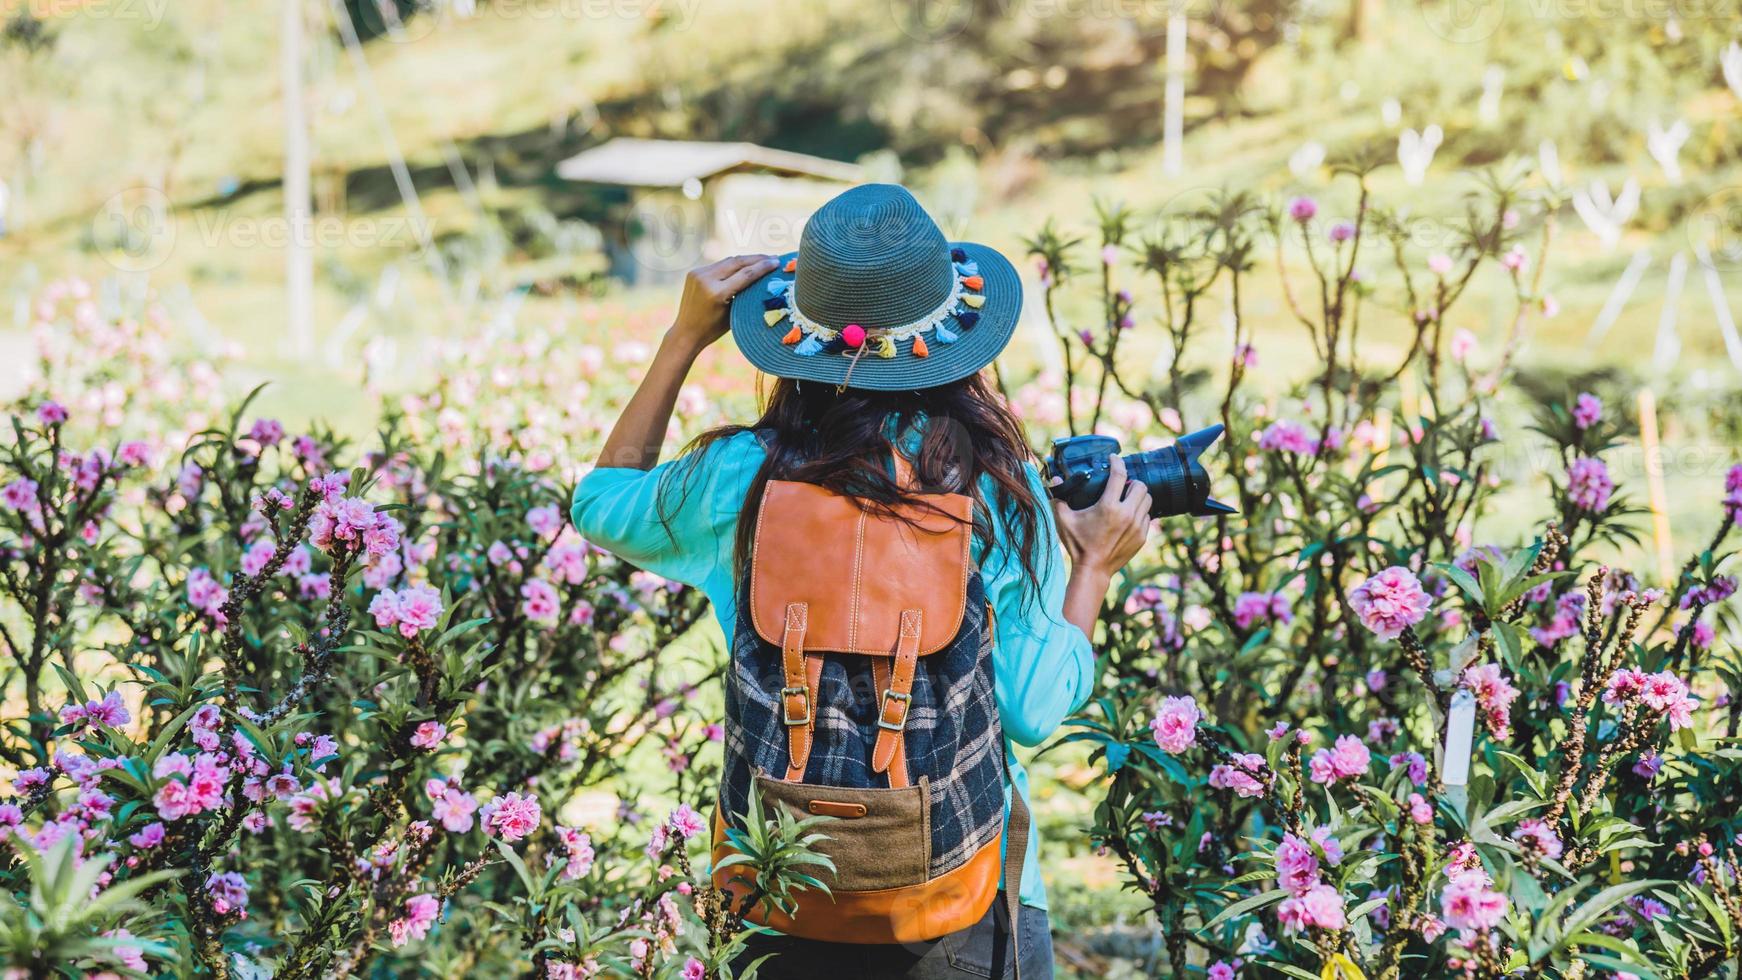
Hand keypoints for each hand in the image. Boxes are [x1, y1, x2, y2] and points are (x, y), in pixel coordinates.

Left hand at [668, 254, 778, 352]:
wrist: (686, 332)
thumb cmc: (713, 329)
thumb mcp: (733, 313)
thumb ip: (744, 294)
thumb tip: (762, 279)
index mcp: (717, 293)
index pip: (745, 274)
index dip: (763, 267)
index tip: (777, 262)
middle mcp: (706, 279)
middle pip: (737, 262)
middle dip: (757, 259)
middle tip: (773, 258)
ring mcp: (698, 274)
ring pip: (728, 261)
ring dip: (746, 260)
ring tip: (762, 260)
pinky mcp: (694, 272)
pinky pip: (718, 265)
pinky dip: (732, 265)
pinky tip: (744, 265)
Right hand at [1052, 454, 1151, 576]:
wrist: (1093, 569)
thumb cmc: (1077, 544)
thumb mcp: (1063, 520)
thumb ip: (1058, 498)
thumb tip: (1054, 479)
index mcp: (1108, 506)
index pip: (1120, 475)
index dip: (1117, 462)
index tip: (1114, 458)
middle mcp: (1126, 514)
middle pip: (1140, 486)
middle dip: (1132, 482)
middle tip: (1122, 485)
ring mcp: (1137, 526)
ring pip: (1147, 500)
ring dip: (1138, 496)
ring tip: (1127, 498)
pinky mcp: (1142, 537)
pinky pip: (1147, 517)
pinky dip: (1140, 512)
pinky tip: (1129, 515)